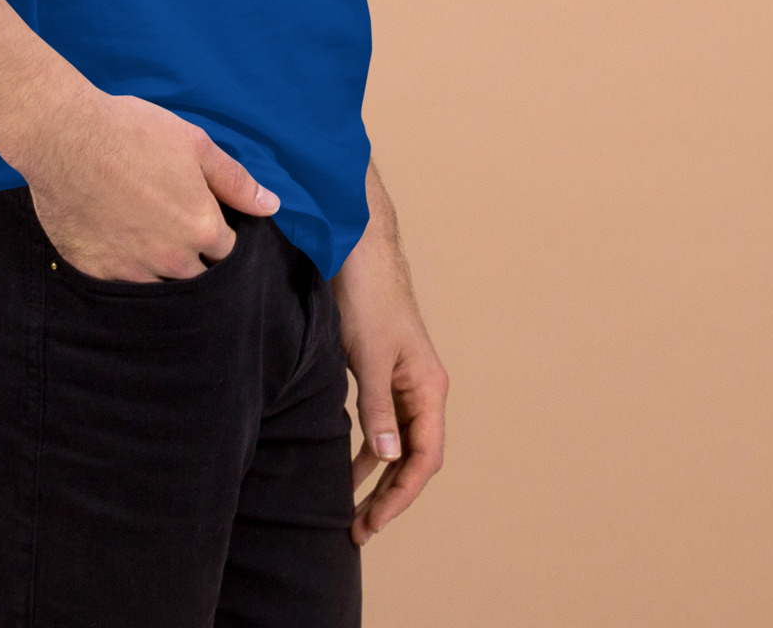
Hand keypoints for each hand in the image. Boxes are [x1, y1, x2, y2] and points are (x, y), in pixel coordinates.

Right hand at [17, 89, 279, 281]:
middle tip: (170, 225)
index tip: (199, 215)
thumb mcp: (194, 144)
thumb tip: (270, 206)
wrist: (64, 137)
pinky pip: (121, 288)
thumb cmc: (132, 133)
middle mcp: (173, 260)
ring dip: (158, 268)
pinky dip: (124, 271)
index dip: (215, 231)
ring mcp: (133, 271)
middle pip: (196, 276)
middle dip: (192, 257)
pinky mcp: (97, 274)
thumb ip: (235, 180)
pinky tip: (115, 243)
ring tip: (142, 235)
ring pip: (160, 286)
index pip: (226, 250)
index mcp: (202, 229)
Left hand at [332, 202, 448, 545]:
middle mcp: (421, 385)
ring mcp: (401, 375)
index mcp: (429, 386)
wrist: (355, 243)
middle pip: (412, 456)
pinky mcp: (379, 365)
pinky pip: (378, 418)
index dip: (400, 497)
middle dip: (387, 495)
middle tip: (356, 529)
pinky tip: (343, 460)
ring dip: (374, 474)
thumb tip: (389, 458)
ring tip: (347, 506)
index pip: (425, 459)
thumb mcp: (369, 356)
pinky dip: (364, 444)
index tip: (371, 523)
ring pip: (394, 440)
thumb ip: (378, 409)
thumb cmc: (368, 294)